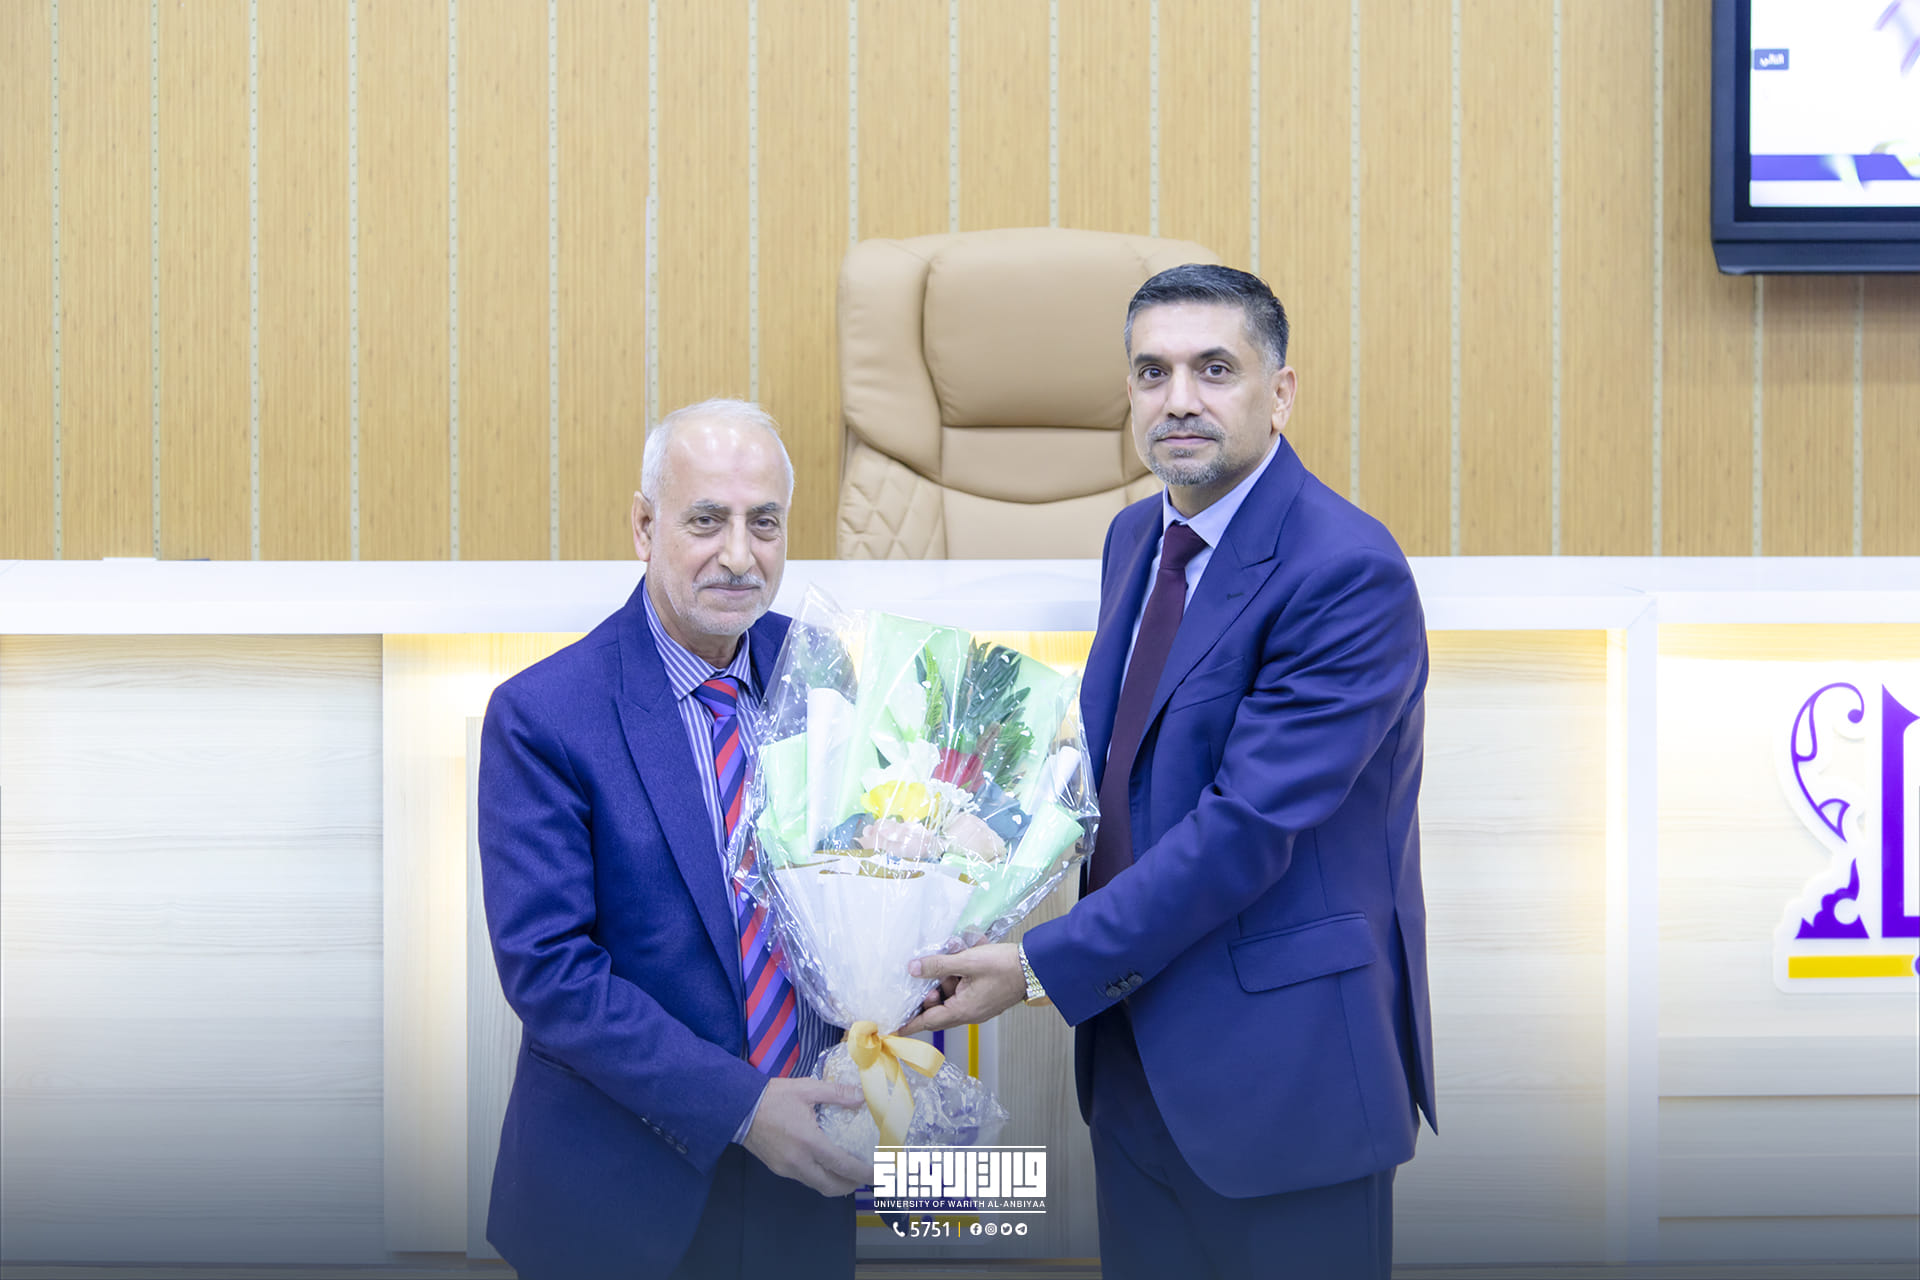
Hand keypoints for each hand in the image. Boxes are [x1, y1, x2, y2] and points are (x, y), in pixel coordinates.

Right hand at [741, 1078, 870, 1197]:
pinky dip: (820, 1177)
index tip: (878, 1174)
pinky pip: (805, 1179)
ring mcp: (787, 1169)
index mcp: (809, 1142)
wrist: (739, 1108)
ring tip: (848, 1172)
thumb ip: (837, 1093)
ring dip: (835, 1183)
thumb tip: (861, 1097)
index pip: (843, 1166)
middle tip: (865, 1176)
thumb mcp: (807, 1089)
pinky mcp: (778, 1169)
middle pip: (832, 1186)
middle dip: (851, 1184)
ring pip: (818, 1185)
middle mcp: (799, 1162)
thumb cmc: (772, 1097)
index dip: (863, 1173)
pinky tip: (825, 1164)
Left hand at [899, 943, 1024, 1033]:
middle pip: (939, 1007)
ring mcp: (978, 1006)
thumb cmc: (1004, 966)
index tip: (895, 1028)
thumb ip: (938, 965)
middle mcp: (970, 1013)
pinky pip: (964, 989)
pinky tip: (965, 954)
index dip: (911, 1024)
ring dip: (948, 977)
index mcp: (963, 1010)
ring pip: (952, 995)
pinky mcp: (984, 997)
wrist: (1035, 966)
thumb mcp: (967, 961)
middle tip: (928, 973)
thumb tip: (913, 969)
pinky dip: (960, 975)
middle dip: (931, 991)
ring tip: (954, 955)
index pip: (929, 1021)